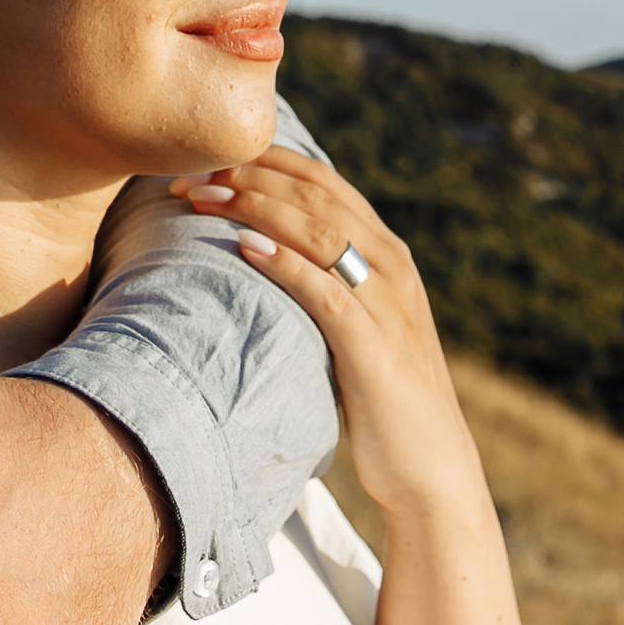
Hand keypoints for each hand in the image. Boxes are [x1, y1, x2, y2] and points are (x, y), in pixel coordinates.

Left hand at [171, 146, 483, 524]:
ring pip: (321, 232)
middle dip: (252, 176)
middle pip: (316, 196)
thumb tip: (265, 255)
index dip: (267, 161)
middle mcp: (391, 266)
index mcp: (387, 253)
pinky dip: (286, 263)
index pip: (324, 182)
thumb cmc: (381, 395)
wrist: (430, 466)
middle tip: (193, 175)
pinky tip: (246, 248)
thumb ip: (328, 283)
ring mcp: (387, 304)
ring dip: (258, 207)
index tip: (210, 158)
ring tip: (205, 199)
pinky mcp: (374, 346)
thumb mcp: (358, 323)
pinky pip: (326, 292)